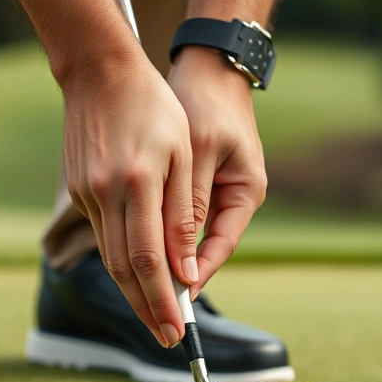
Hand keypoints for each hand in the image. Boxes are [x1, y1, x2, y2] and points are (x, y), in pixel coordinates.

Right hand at [61, 53, 197, 347]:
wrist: (99, 71)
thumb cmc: (154, 106)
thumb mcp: (182, 154)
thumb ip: (183, 214)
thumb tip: (186, 271)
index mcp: (138, 182)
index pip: (150, 259)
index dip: (163, 300)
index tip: (177, 329)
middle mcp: (106, 194)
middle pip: (125, 269)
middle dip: (147, 309)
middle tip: (167, 337)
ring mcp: (87, 194)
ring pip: (110, 258)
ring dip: (133, 292)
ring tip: (156, 317)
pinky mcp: (78, 191)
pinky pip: (103, 237)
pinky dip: (122, 263)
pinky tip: (138, 277)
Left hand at [167, 47, 267, 296]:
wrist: (208, 68)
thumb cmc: (206, 101)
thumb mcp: (199, 149)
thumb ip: (189, 200)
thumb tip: (178, 251)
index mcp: (246, 192)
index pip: (220, 247)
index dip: (196, 274)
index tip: (176, 298)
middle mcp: (233, 198)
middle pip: (203, 251)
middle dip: (178, 280)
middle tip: (158, 314)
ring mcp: (217, 192)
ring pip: (186, 238)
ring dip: (165, 261)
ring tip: (143, 292)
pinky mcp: (197, 184)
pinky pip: (175, 218)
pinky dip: (157, 233)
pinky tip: (136, 250)